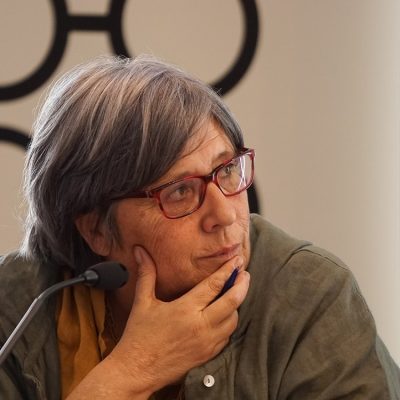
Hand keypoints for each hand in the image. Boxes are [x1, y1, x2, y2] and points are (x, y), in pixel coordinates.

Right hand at [107, 245, 249, 395]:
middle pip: (232, 302)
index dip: (228, 270)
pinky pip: (227, 337)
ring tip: (234, 293)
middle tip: (245, 273)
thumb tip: (140, 250)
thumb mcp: (142, 302)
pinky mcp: (207, 355)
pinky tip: (225, 316)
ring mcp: (207, 342)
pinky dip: (229, 323)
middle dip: (242, 285)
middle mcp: (201, 325)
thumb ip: (146, 274)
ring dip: (236, 305)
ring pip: (233, 320)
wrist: (137, 371)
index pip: (214, 285)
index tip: (236, 260)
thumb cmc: (138, 335)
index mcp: (186, 309)